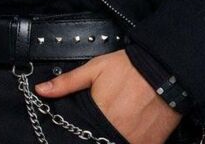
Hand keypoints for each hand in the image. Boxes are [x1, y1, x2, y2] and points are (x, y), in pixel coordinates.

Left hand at [34, 49, 182, 143]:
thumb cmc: (128, 68)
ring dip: (108, 140)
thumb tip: (41, 91)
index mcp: (99, 116)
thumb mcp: (94, 69)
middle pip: (97, 141)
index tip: (79, 131)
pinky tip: (127, 133)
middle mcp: (115, 133)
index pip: (80, 136)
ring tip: (109, 129)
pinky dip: (128, 142)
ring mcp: (134, 142)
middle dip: (92, 137)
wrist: (164, 69)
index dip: (78, 135)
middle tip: (96, 127)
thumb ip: (67, 83)